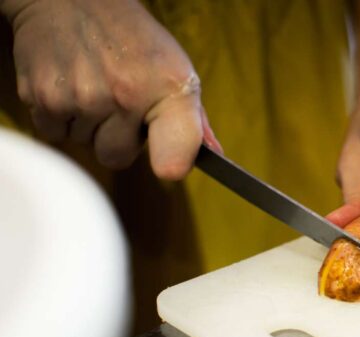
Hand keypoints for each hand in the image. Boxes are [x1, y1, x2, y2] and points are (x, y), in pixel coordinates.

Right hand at [4, 0, 221, 178]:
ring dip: (88, 125)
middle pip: (116, 158)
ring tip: (94, 88)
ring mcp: (80, 98)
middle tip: (118, 104)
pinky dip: (60, 117)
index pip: (174, 155)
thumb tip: (213, 156)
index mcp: (168, 90)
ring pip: (84, 145)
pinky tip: (70, 87)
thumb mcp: (176, 69)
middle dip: (116, 139)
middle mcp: (124, 96)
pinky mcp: (41, 96)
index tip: (168, 167)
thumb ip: (194, 119)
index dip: (171, 165)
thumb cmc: (134, 41)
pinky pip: (53, 133)